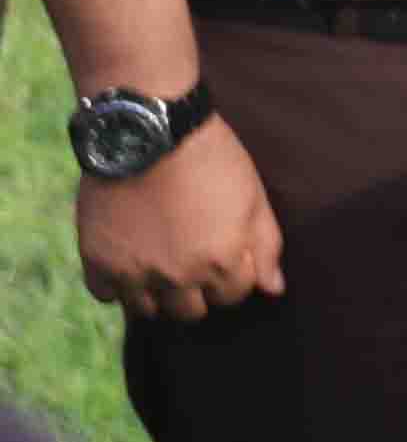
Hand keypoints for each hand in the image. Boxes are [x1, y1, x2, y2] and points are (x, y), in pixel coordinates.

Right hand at [78, 116, 281, 319]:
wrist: (152, 131)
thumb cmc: (212, 159)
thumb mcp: (254, 197)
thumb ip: (266, 246)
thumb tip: (273, 289)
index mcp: (220, 262)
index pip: (233, 295)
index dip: (234, 275)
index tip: (226, 252)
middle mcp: (176, 277)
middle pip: (191, 310)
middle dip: (198, 289)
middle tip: (192, 257)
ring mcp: (133, 273)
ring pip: (148, 310)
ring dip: (158, 293)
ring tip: (162, 261)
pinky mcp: (97, 261)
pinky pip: (106, 295)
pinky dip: (117, 284)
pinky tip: (131, 259)